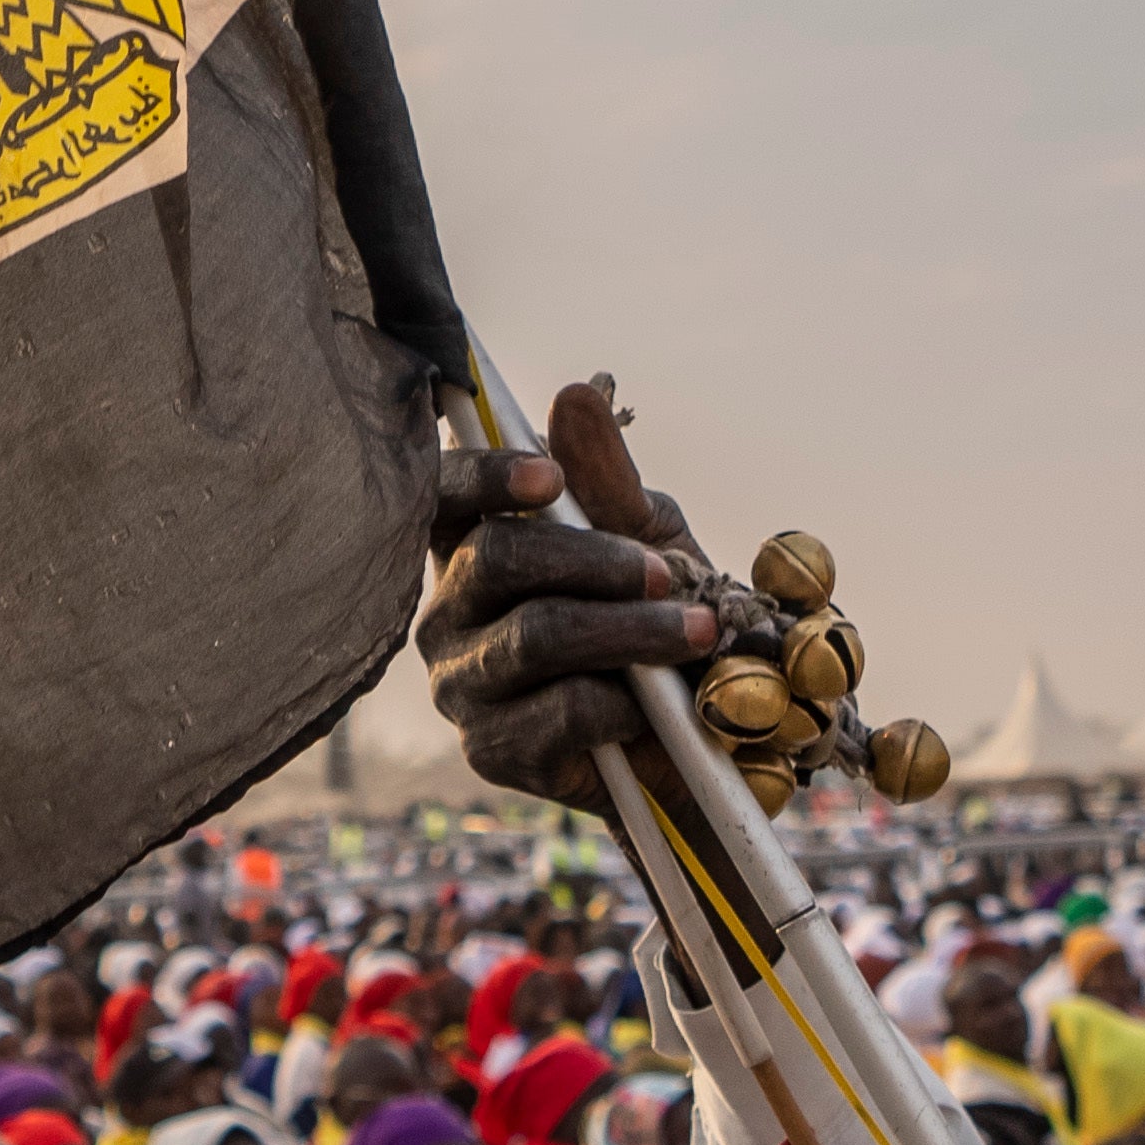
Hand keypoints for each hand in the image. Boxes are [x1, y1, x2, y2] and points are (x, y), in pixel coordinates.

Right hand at [417, 377, 729, 806]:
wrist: (703, 736)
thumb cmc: (661, 622)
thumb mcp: (651, 537)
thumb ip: (609, 479)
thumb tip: (576, 393)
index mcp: (471, 549)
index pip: (440, 496)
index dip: (482, 478)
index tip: (548, 480)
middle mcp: (448, 614)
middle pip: (495, 559)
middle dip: (595, 561)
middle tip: (667, 574)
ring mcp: (463, 686)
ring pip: (534, 636)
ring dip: (629, 631)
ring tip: (696, 632)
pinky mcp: (494, 751)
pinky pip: (559, 711)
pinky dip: (623, 702)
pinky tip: (652, 707)